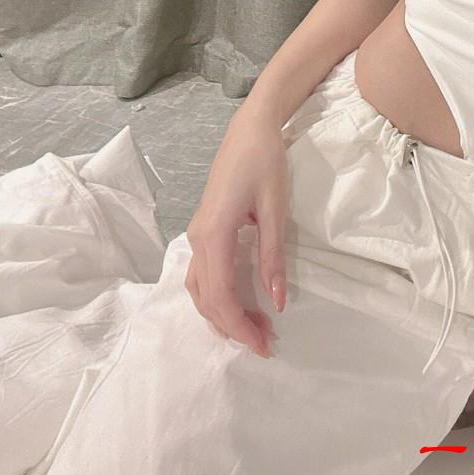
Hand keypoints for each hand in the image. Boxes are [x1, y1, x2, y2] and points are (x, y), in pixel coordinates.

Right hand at [184, 116, 288, 357]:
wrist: (249, 129)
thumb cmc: (264, 162)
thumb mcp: (275, 209)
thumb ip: (273, 256)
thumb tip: (277, 302)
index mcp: (214, 235)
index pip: (221, 296)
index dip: (240, 326)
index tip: (264, 344)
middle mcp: (197, 239)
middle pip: (207, 299)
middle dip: (234, 326)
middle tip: (265, 342)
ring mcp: (196, 235)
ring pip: (199, 290)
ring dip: (223, 314)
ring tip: (255, 328)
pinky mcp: (202, 230)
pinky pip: (201, 275)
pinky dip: (216, 297)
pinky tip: (238, 304)